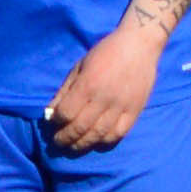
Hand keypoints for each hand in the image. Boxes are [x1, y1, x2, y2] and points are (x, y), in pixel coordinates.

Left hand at [42, 18, 158, 153]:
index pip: (66, 113)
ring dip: (82, 144)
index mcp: (88, 84)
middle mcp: (104, 98)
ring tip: (74, 146)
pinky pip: (118, 134)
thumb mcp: (80, 66)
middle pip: (80, 128)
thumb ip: (65, 90)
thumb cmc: (106, 52)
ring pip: (98, 135)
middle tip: (58, 142)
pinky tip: (97, 140)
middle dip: (65, 138)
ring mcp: (121, 106)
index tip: (53, 123)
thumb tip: (51, 113)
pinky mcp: (135, 111)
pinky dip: (105, 141)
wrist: (139, 44)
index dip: (56, 121)